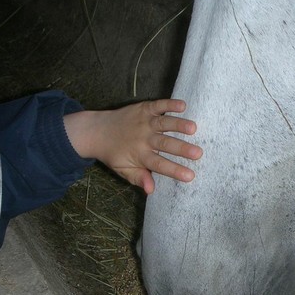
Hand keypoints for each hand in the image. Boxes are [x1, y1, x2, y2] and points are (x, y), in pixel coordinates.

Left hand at [64, 99, 201, 193]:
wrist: (96, 131)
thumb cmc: (113, 154)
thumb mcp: (123, 170)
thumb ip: (138, 178)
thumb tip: (151, 190)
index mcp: (140, 155)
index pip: (159, 164)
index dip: (174, 170)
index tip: (190, 176)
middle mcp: (143, 138)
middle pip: (165, 144)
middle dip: (182, 148)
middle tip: (198, 153)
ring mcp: (144, 122)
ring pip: (163, 123)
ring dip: (178, 124)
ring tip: (193, 128)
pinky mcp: (144, 109)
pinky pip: (158, 106)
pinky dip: (169, 104)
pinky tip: (183, 105)